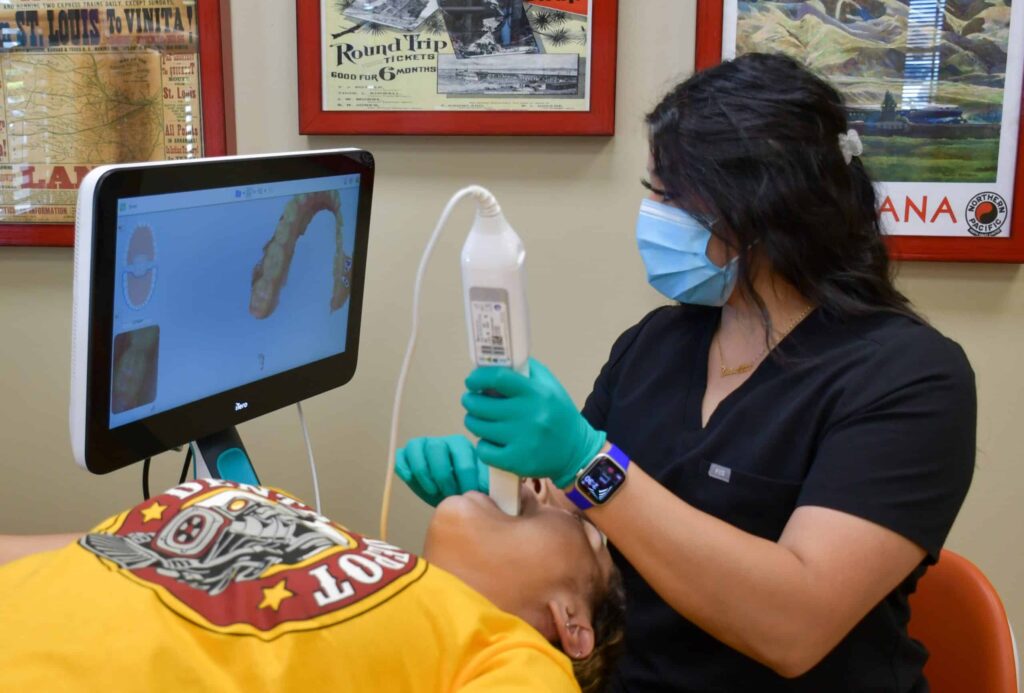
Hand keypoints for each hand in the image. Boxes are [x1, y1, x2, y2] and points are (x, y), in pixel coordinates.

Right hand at [395, 435, 488, 505]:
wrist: (450, 495)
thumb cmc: (464, 488)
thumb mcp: (480, 485)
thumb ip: (484, 482)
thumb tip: (484, 485)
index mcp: (461, 445)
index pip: (462, 458)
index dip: (465, 479)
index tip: (467, 494)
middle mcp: (441, 442)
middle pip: (436, 448)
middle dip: (443, 476)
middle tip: (449, 494)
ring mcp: (422, 446)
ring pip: (415, 448)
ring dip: (423, 473)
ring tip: (432, 490)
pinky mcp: (406, 456)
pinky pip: (400, 456)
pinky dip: (404, 467)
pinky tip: (412, 479)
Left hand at [462, 358, 605, 488]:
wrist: (577, 451)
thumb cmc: (559, 414)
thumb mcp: (550, 385)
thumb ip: (525, 370)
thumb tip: (494, 362)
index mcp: (537, 392)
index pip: (497, 378)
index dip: (478, 378)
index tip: (471, 381)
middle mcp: (530, 415)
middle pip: (481, 404)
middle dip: (470, 401)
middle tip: (472, 401)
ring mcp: (522, 440)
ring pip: (478, 427)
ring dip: (473, 421)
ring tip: (480, 420)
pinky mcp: (517, 461)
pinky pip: (483, 451)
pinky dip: (483, 445)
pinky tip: (490, 441)